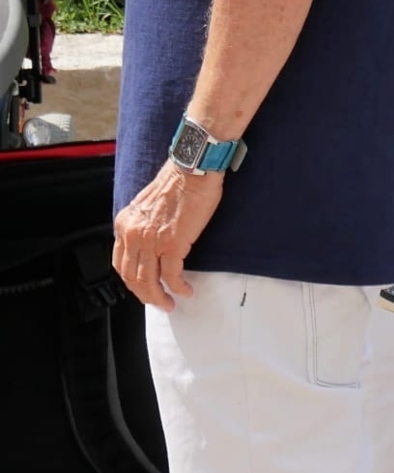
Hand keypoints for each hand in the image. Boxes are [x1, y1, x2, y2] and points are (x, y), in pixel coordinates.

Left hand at [114, 163, 223, 309]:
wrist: (194, 169)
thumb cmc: (178, 181)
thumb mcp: (147, 204)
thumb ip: (143, 224)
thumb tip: (151, 243)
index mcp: (125, 225)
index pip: (120, 264)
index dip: (131, 281)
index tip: (143, 287)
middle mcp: (133, 235)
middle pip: (132, 277)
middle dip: (145, 295)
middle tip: (158, 302)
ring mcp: (152, 241)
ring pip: (149, 281)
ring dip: (159, 297)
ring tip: (170, 303)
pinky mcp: (173, 244)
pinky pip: (172, 275)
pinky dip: (178, 287)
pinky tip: (186, 291)